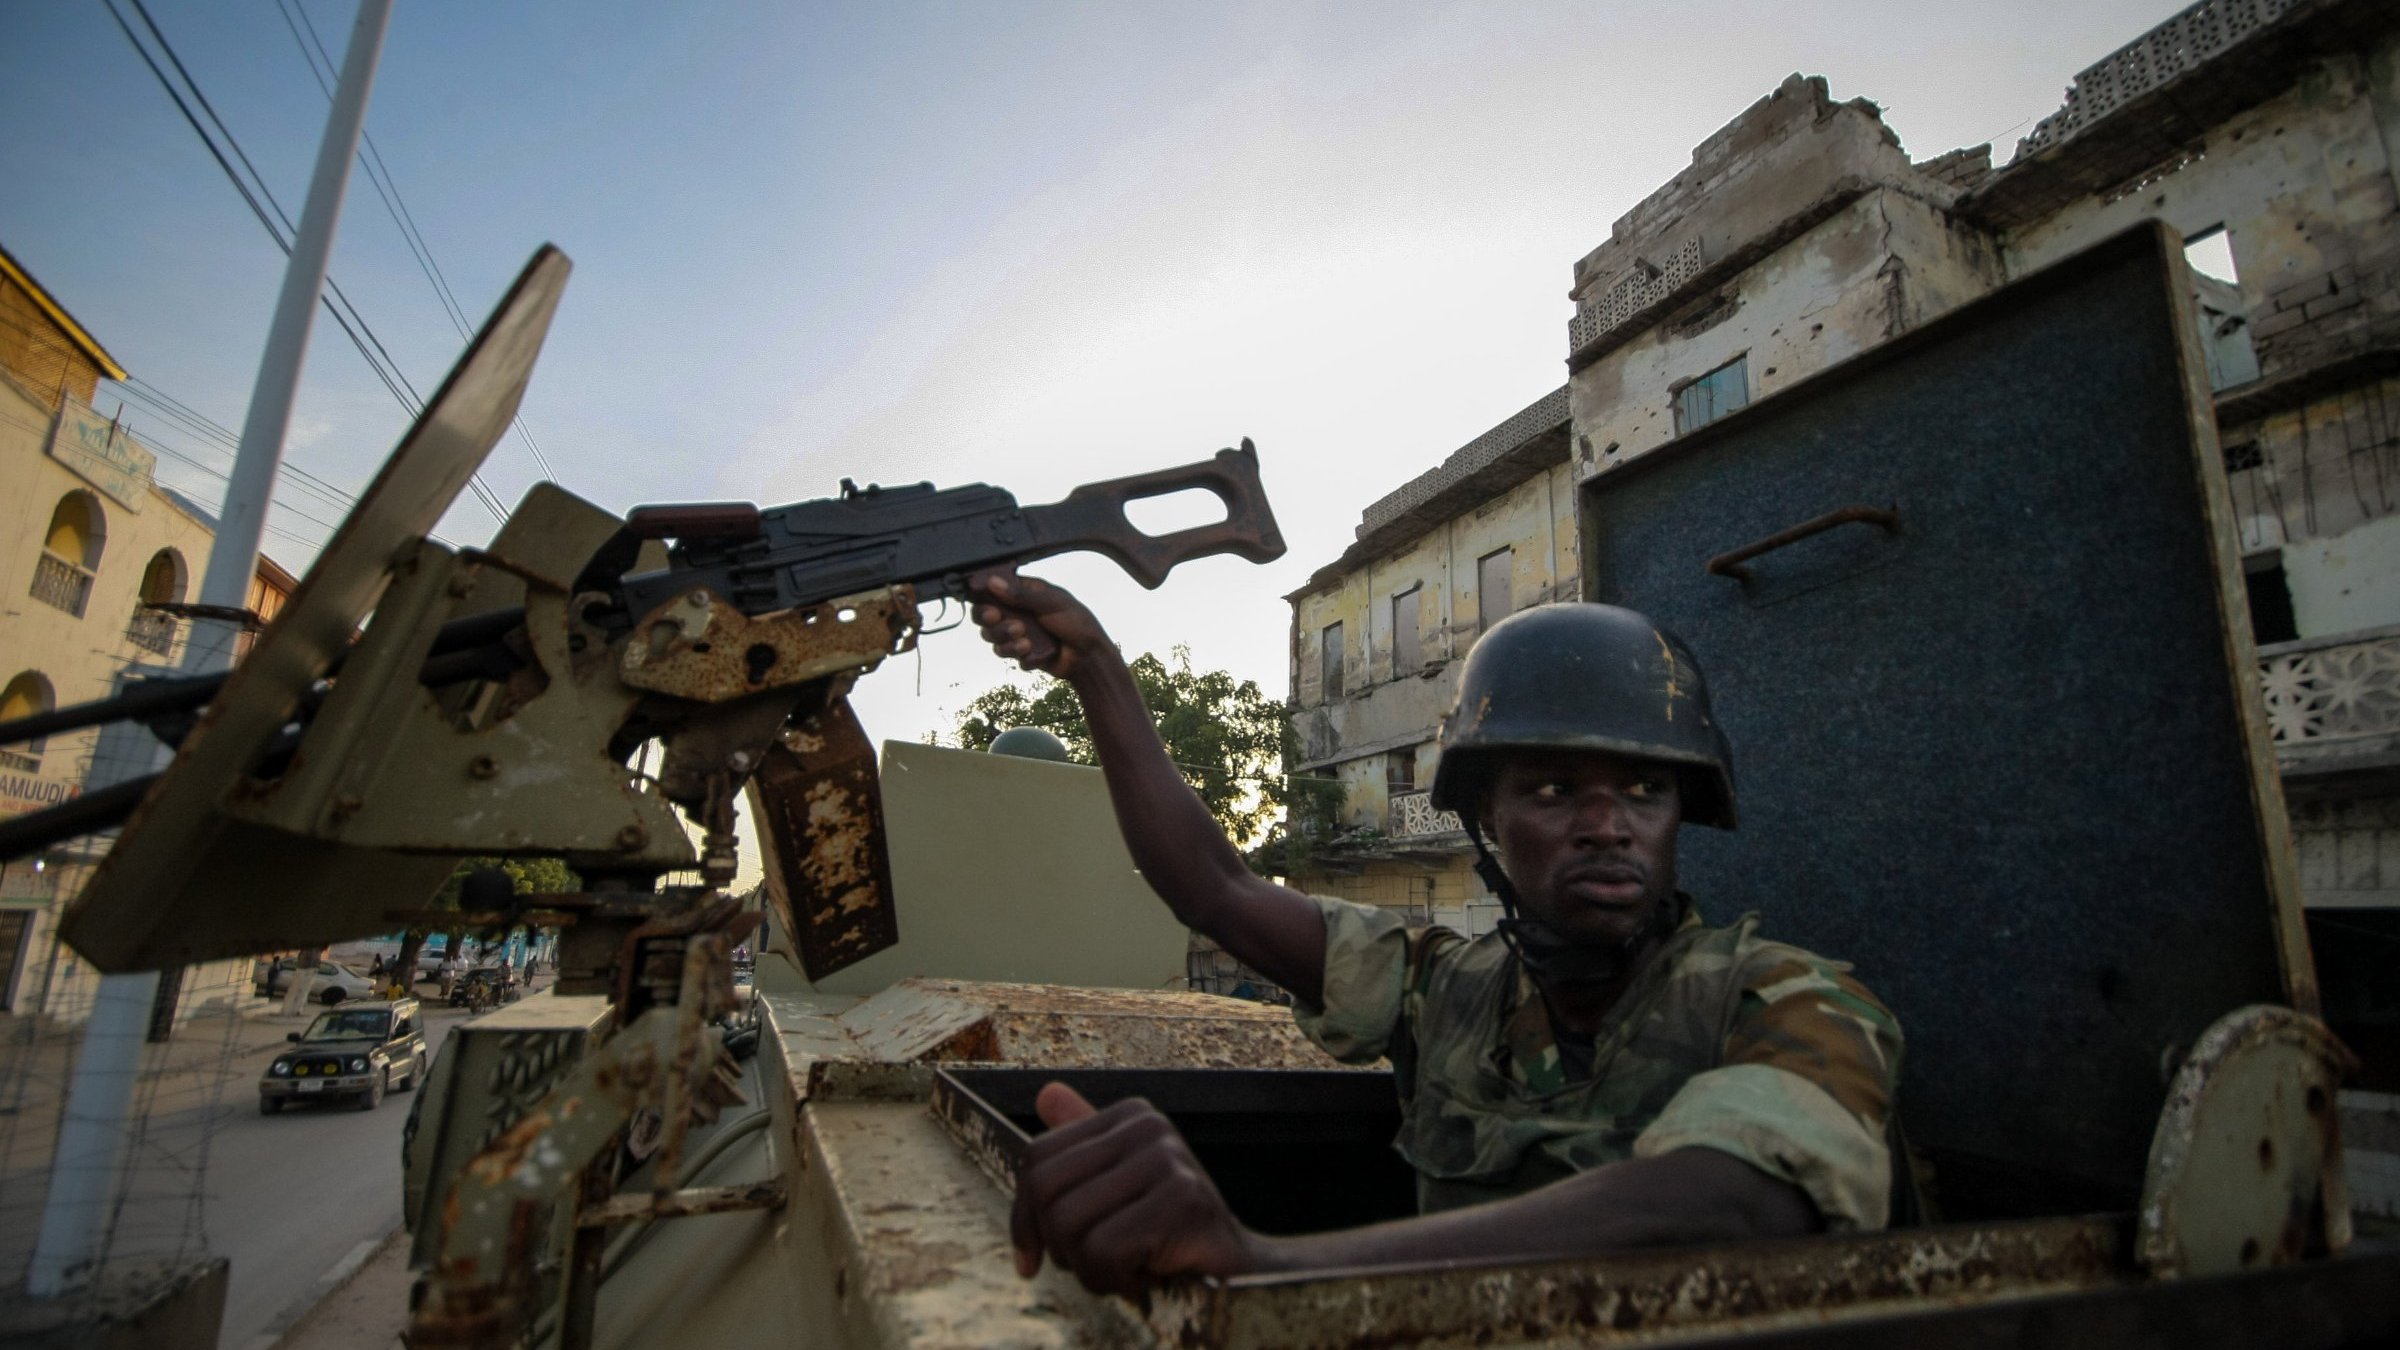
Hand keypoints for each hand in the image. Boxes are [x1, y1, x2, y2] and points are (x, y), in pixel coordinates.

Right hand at [969, 568, 1107, 679]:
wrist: (1089, 656)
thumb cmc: (1076, 622)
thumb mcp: (1052, 603)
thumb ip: (1022, 595)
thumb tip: (993, 582)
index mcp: (1023, 593)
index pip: (992, 592)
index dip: (983, 599)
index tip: (989, 608)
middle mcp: (1016, 612)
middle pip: (985, 617)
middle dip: (991, 622)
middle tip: (998, 620)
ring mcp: (1017, 633)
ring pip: (993, 638)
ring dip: (1005, 640)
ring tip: (1025, 641)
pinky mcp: (1020, 653)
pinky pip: (1008, 655)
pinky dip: (1019, 655)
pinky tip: (1033, 652)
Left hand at [1009, 1082, 1258, 1294]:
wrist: (1237, 1270)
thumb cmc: (1171, 1233)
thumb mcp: (1119, 1188)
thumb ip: (1081, 1149)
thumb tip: (1047, 1092)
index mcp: (1130, 1116)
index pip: (1038, 1158)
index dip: (1024, 1219)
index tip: (1032, 1258)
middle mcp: (1149, 1127)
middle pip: (1046, 1191)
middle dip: (1059, 1246)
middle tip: (1098, 1263)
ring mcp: (1167, 1159)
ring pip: (1068, 1226)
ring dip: (1089, 1269)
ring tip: (1128, 1268)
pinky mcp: (1181, 1199)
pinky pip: (1102, 1252)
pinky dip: (1114, 1280)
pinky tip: (1146, 1274)